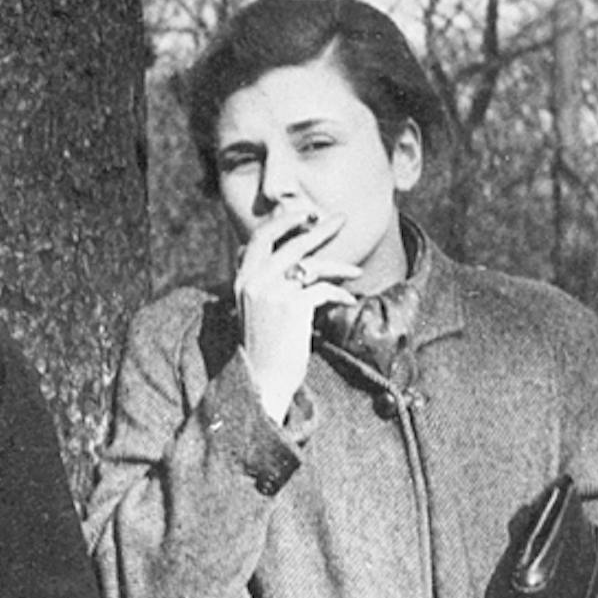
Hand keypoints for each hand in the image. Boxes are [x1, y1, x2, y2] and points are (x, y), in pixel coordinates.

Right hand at [234, 209, 361, 421]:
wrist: (263, 382)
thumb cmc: (265, 348)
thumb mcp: (256, 310)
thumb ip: (265, 283)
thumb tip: (287, 260)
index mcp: (242, 279)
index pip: (260, 237)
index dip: (284, 221)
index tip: (306, 215)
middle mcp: (254, 281)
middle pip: (292, 242)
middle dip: (319, 228)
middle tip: (341, 218)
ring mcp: (272, 292)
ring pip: (312, 265)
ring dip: (338, 266)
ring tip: (356, 271)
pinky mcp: (292, 306)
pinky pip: (323, 289)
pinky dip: (339, 293)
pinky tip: (348, 300)